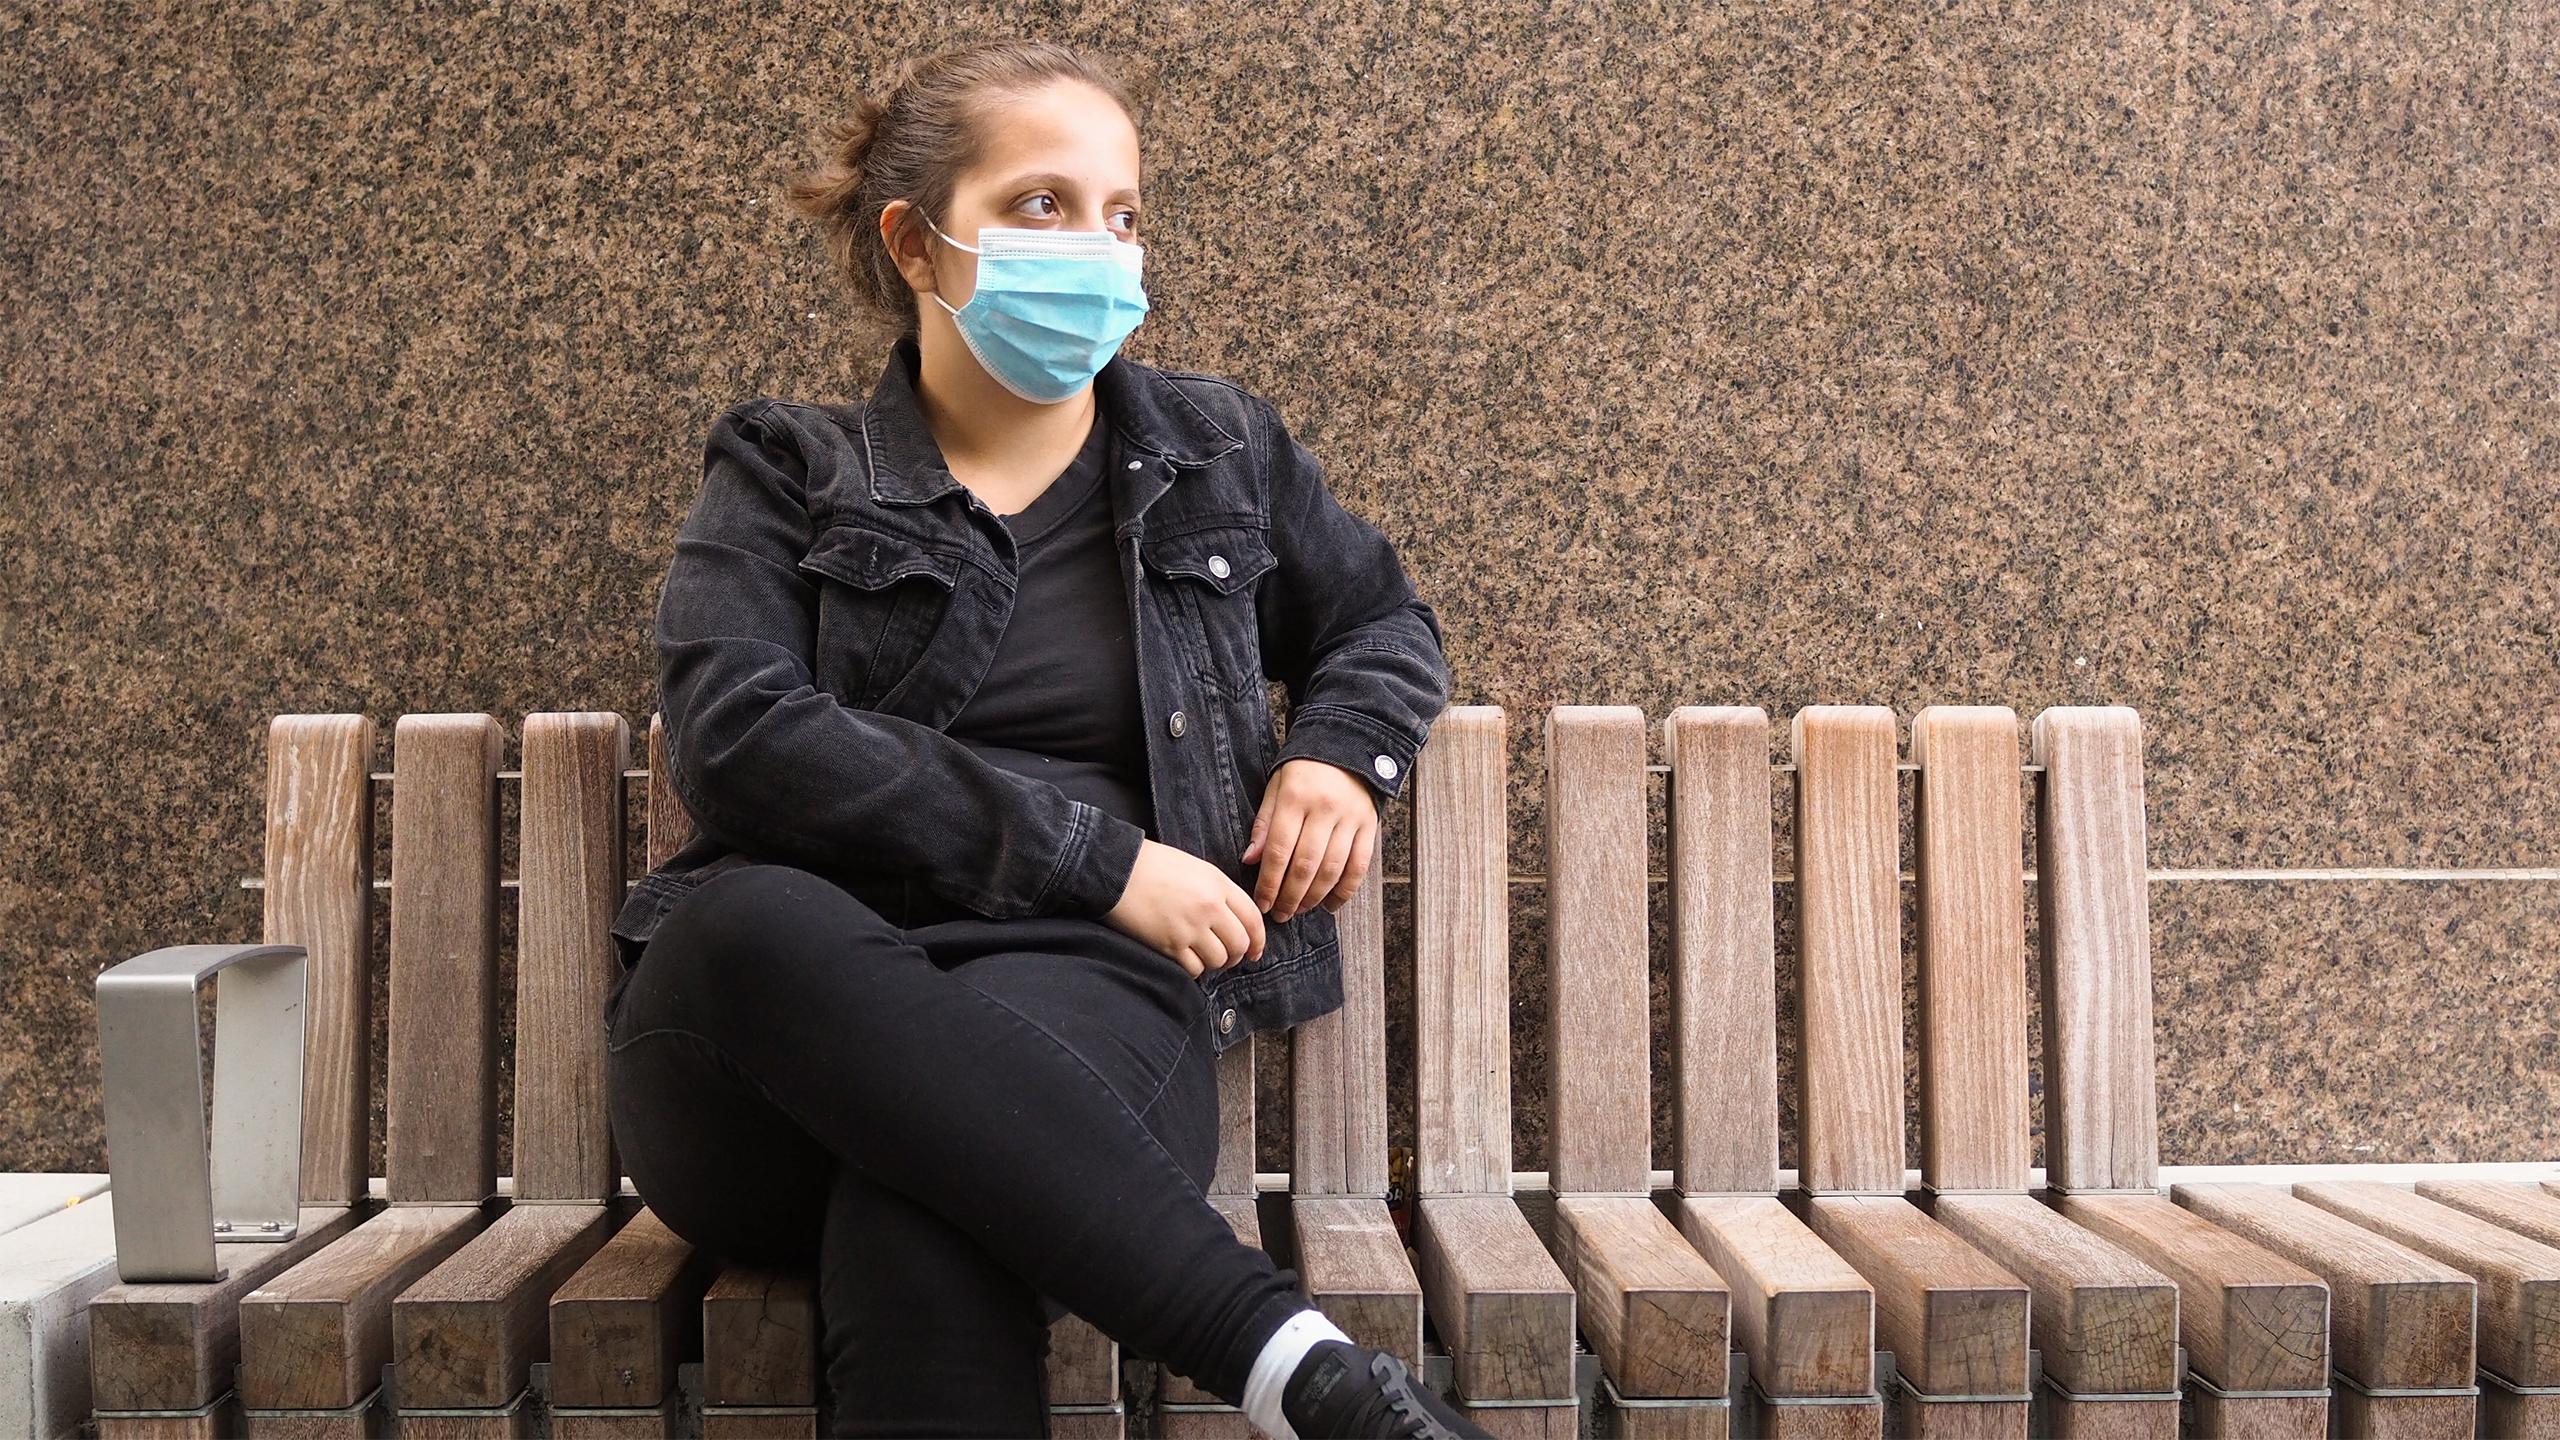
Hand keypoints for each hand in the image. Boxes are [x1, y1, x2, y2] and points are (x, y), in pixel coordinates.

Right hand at [1102, 839, 1266, 978]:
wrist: (1117, 870)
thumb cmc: (1154, 866)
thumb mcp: (1196, 868)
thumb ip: (1219, 891)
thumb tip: (1234, 920)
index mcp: (1218, 884)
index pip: (1253, 919)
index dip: (1258, 939)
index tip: (1255, 950)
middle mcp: (1209, 907)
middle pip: (1240, 944)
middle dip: (1237, 955)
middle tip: (1227, 956)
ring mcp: (1190, 928)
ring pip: (1219, 960)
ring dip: (1214, 963)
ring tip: (1203, 956)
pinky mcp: (1170, 945)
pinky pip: (1195, 969)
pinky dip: (1194, 969)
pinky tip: (1186, 960)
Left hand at [1243, 758, 1377, 922]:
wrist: (1347, 746)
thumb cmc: (1304, 771)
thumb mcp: (1276, 787)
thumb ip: (1264, 823)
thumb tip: (1250, 860)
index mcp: (1296, 798)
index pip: (1279, 849)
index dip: (1269, 882)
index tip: (1261, 903)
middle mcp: (1325, 809)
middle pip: (1305, 865)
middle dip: (1290, 896)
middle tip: (1280, 914)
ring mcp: (1350, 819)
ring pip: (1332, 869)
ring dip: (1314, 897)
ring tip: (1300, 909)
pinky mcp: (1369, 826)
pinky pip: (1359, 866)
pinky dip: (1345, 891)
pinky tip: (1330, 904)